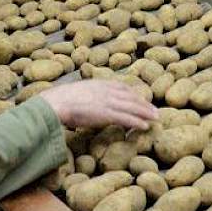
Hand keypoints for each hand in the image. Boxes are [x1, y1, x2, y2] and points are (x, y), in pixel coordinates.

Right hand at [39, 80, 157, 130]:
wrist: (56, 103)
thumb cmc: (60, 100)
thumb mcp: (77, 92)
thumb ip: (87, 95)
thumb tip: (88, 101)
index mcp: (99, 84)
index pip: (122, 87)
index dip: (134, 94)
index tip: (141, 98)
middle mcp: (106, 91)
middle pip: (131, 97)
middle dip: (144, 103)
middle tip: (155, 110)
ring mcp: (108, 102)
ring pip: (132, 107)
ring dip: (145, 113)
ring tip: (155, 118)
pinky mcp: (107, 114)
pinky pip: (126, 118)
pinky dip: (137, 122)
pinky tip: (145, 126)